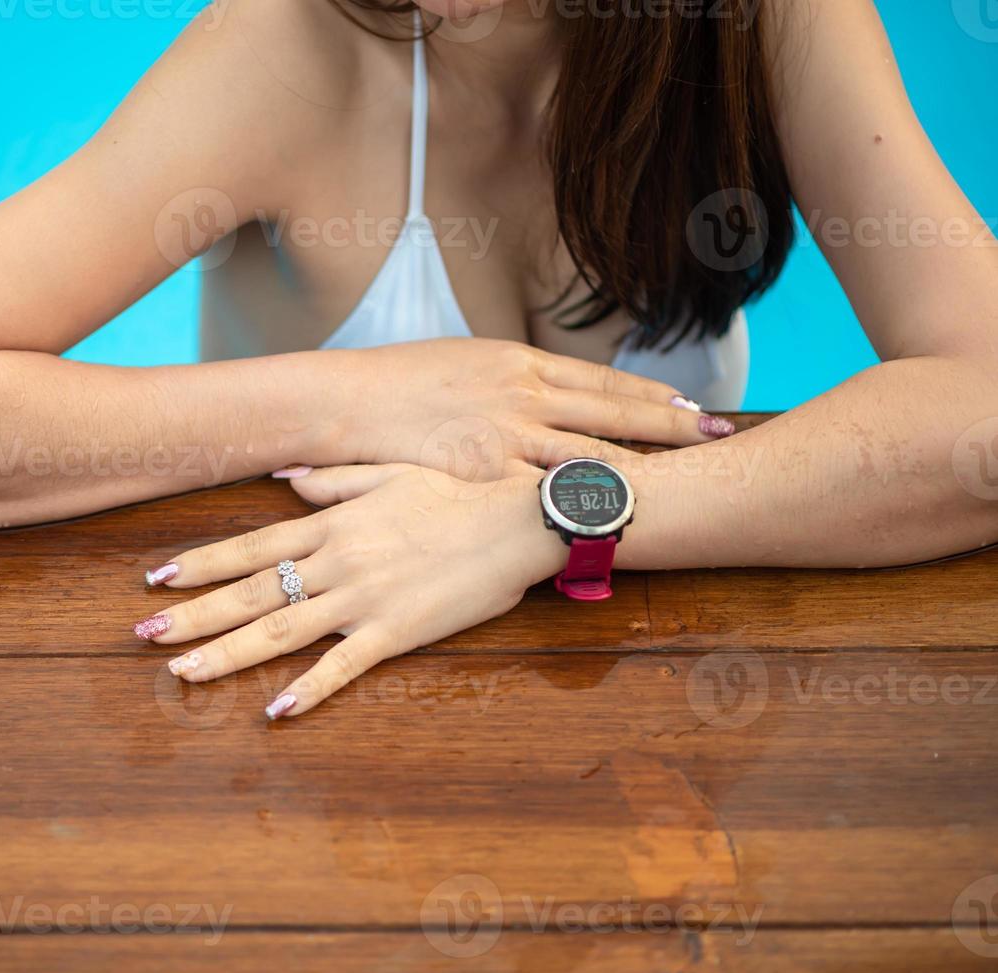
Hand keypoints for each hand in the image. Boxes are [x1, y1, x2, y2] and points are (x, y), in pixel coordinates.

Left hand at [134, 462, 570, 718]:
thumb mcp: (389, 473)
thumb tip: (287, 477)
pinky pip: (342, 667)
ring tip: (180, 672)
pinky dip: (306, 691)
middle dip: (192, 614)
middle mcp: (336, 561)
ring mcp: (363, 599)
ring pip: (280, 631)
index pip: (251, 547)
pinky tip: (273, 713)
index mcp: (332, 525)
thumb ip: (333, 479)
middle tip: (141, 635)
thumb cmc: (459, 491)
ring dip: (226, 653)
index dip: (200, 563)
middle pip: (250, 593)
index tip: (157, 576)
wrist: (520, 516)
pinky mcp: (396, 631)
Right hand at [339, 338, 732, 475]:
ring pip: (590, 455)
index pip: (601, 382)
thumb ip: (506, 379)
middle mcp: (524, 394)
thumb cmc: (395, 382)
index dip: (649, 394)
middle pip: (613, 414)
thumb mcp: (461, 363)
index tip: (688, 404)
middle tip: (718, 434)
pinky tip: (611, 517)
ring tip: (685, 484)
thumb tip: (537, 388)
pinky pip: (541, 492)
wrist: (346, 401)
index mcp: (520, 362)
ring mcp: (507, 435)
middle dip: (671, 425)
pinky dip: (580, 504)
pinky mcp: (484, 474)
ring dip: (641, 470)